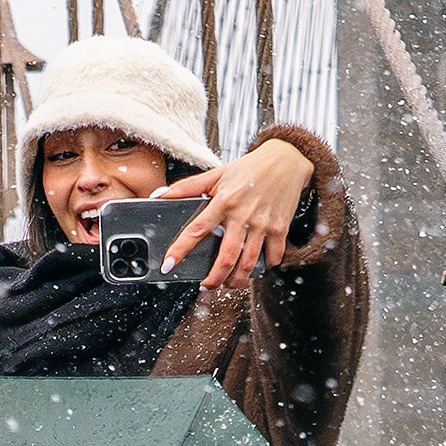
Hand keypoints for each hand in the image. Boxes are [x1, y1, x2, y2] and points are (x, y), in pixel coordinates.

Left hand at [157, 138, 315, 290]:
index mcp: (223, 202)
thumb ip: (187, 187)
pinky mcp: (280, 228)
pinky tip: (255, 269)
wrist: (286, 159)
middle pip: (226, 257)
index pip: (197, 230)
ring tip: (227, 284)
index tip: (168, 266)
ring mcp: (262, 224)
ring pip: (248, 263)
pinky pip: (273, 256)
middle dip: (214, 279)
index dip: (180, 250)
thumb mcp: (216, 174)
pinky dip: (265, 267)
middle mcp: (242, 216)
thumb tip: (159, 195)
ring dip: (236, 280)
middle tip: (205, 286)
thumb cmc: (249, 168)